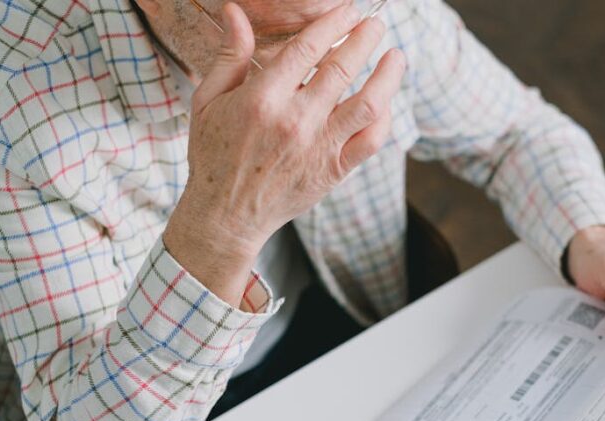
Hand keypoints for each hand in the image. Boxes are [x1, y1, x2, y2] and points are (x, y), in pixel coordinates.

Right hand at [164, 2, 404, 304]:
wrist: (225, 216)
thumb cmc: (213, 155)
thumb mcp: (208, 101)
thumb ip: (229, 56)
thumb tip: (236, 11)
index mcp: (262, 99)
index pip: (308, 48)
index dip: (333, 23)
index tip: (346, 10)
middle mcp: (295, 122)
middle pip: (342, 68)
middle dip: (364, 39)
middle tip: (374, 24)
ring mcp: (318, 148)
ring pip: (368, 104)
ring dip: (388, 75)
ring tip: (396, 56)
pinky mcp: (333, 172)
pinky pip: (371, 142)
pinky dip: (384, 119)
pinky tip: (386, 102)